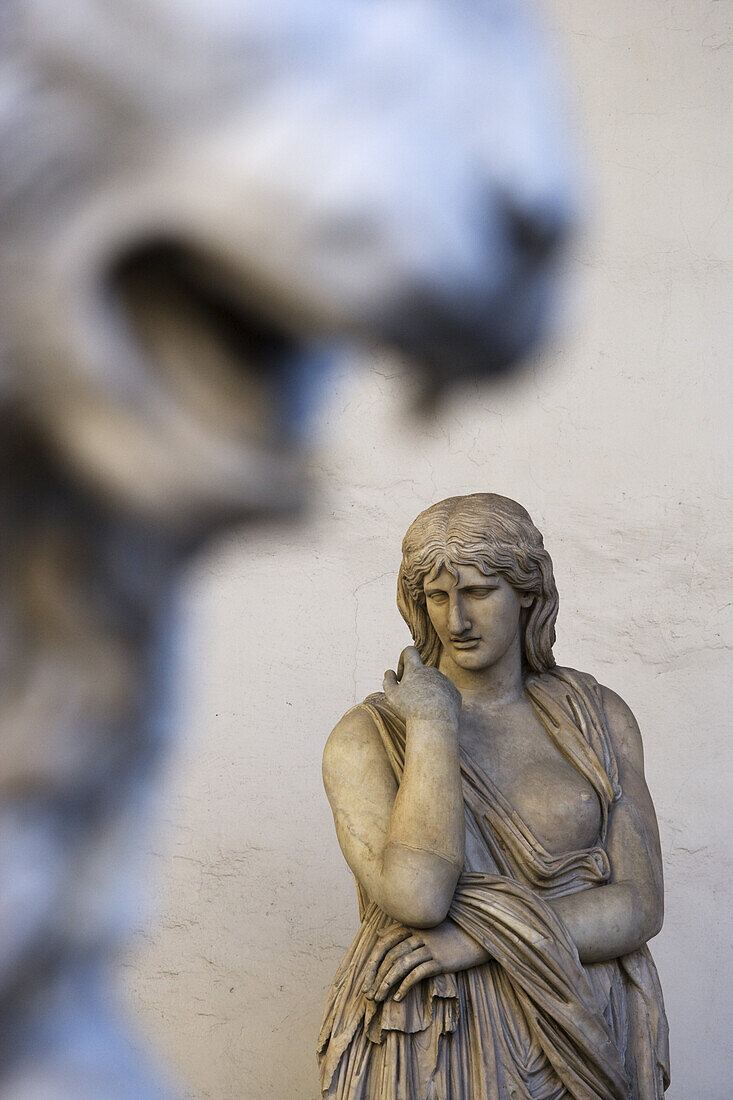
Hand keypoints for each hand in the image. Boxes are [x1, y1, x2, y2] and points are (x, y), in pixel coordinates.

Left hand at [362, 919, 489, 1002]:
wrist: (477, 936)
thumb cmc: (449, 933)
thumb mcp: (425, 928)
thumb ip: (402, 931)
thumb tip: (380, 934)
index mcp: (413, 926)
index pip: (384, 944)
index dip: (373, 963)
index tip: (365, 980)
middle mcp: (419, 934)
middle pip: (390, 955)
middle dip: (376, 976)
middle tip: (368, 994)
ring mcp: (430, 947)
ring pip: (401, 964)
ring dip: (386, 982)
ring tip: (379, 998)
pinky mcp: (440, 960)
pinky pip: (418, 973)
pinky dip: (405, 985)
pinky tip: (398, 997)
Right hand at [382, 647, 461, 725]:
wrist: (435, 723)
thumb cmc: (410, 708)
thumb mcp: (392, 695)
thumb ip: (388, 681)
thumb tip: (390, 673)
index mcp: (416, 669)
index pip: (410, 651)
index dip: (403, 660)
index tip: (401, 676)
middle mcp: (432, 671)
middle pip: (422, 671)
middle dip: (415, 681)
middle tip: (410, 699)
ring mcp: (445, 681)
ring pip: (434, 683)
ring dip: (427, 691)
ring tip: (423, 709)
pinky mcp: (454, 693)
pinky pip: (445, 693)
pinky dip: (439, 700)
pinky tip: (434, 713)